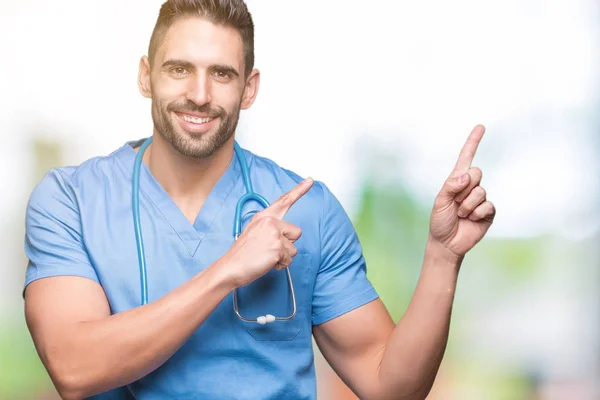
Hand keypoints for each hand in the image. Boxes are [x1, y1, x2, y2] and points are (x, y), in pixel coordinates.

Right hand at [220, 178, 313, 287]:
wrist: (231, 267)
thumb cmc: (242, 253)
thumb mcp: (253, 231)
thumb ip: (269, 227)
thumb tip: (284, 234)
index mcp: (264, 216)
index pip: (284, 201)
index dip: (299, 190)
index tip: (310, 180)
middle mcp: (270, 222)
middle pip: (296, 232)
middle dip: (288, 244)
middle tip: (269, 248)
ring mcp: (274, 234)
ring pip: (294, 248)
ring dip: (283, 256)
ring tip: (266, 256)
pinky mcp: (277, 248)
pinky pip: (289, 259)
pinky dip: (281, 264)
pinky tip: (267, 263)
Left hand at [429, 125, 495, 257]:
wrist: (447, 243)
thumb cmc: (440, 221)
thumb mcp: (440, 202)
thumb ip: (451, 186)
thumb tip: (466, 175)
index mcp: (457, 180)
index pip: (466, 158)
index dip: (473, 142)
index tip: (481, 126)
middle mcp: (471, 187)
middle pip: (477, 172)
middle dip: (464, 188)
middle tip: (455, 203)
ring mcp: (481, 199)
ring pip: (480, 191)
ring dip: (466, 205)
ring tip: (460, 214)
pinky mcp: (489, 212)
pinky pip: (487, 206)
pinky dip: (475, 213)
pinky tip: (470, 220)